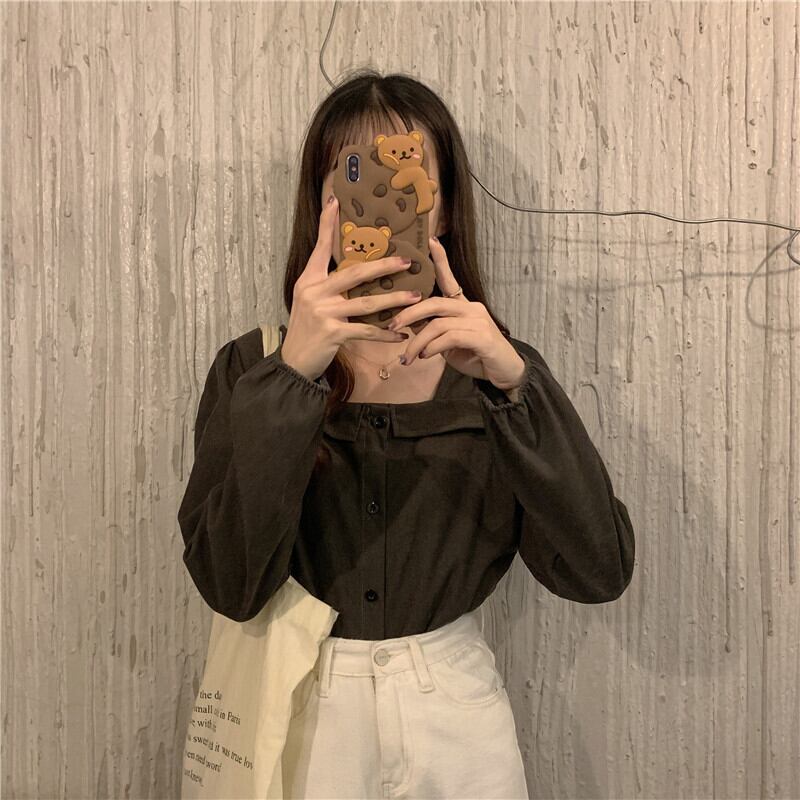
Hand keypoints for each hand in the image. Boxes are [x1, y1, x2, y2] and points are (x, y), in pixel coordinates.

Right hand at [280, 194, 423, 380]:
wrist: (293, 361)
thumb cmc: (307, 331)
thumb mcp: (311, 302)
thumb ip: (328, 287)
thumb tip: (355, 273)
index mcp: (309, 281)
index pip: (320, 248)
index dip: (327, 224)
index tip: (335, 201)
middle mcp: (315, 292)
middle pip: (355, 273)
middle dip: (384, 266)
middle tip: (407, 261)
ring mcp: (323, 312)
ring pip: (367, 303)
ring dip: (394, 301)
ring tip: (415, 297)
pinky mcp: (333, 333)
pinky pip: (366, 331)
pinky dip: (386, 334)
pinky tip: (403, 334)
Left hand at [386, 236, 526, 392]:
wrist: (504, 373)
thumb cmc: (476, 356)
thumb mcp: (449, 343)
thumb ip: (434, 331)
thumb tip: (409, 325)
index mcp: (464, 306)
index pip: (450, 279)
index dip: (441, 260)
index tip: (430, 241)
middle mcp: (472, 308)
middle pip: (434, 303)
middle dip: (409, 313)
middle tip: (392, 325)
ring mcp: (478, 321)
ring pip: (438, 324)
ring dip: (417, 342)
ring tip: (407, 357)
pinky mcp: (482, 337)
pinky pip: (450, 337)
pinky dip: (432, 348)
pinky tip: (425, 357)